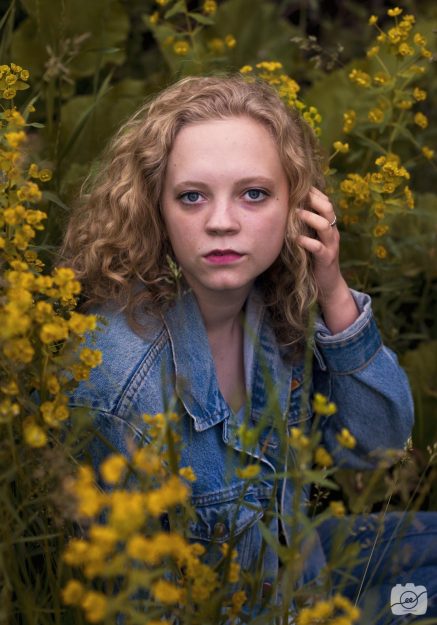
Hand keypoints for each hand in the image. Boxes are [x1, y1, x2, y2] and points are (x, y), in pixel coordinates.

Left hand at [296, 187, 358, 333]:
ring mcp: (331, 245)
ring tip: (297, 213)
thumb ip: (303, 225)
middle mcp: (332, 232)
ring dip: (311, 217)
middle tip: (298, 194)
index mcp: (328, 225)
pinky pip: (319, 248)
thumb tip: (286, 209)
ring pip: (326, 225)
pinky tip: (297, 239)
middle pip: (328, 208)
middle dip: (314, 199)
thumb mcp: (310, 238)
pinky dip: (308, 242)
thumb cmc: (314, 259)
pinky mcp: (326, 259)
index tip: (298, 185)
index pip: (325, 202)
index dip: (313, 192)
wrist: (327, 284)